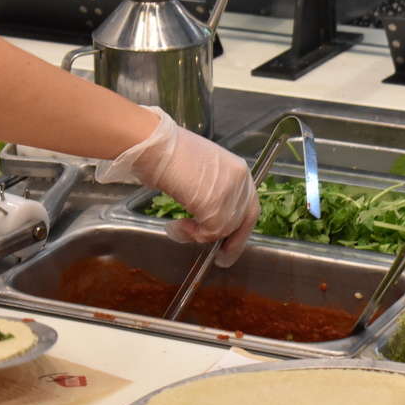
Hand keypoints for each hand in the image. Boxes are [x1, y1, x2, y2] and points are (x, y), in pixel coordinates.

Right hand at [95, 107, 259, 266]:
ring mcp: (230, 193)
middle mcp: (240, 180)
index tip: (232, 245)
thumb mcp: (203, 171)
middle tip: (220, 259)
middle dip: (231, 243)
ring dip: (199, 236)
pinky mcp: (216, 205)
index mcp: (239, 170)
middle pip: (243, 222)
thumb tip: (208, 216)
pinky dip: (191, 235)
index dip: (241, 229)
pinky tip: (175, 226)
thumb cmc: (169, 154)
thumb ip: (214, 191)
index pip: (249, 207)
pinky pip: (209, 233)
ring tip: (177, 228)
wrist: (155, 145)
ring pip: (224, 229)